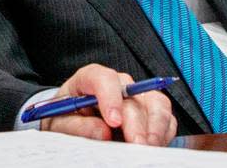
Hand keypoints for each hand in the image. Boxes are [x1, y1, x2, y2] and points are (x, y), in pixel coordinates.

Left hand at [39, 65, 176, 145]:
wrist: (74, 123)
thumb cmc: (66, 118)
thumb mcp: (59, 122)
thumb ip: (75, 126)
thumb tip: (102, 132)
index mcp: (90, 79)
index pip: (103, 78)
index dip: (110, 97)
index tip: (113, 122)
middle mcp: (117, 84)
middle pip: (133, 96)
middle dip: (136, 123)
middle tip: (136, 146)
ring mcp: (137, 96)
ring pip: (156, 103)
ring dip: (156, 127)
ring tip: (149, 148)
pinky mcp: (151, 111)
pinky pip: (166, 118)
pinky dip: (164, 133)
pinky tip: (155, 146)